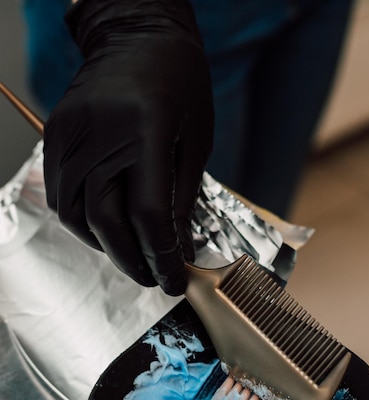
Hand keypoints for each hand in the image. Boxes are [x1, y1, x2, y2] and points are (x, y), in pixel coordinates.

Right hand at [43, 0, 213, 295]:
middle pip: (107, 222)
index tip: (173, 279)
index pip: (149, 214)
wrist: (136, 36)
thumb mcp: (196, 140)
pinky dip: (83, 222)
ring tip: (131, 254)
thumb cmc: (178, 83)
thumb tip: (176, 248)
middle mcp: (102, 135)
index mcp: (148, 130)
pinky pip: (61, 196)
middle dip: (132, 261)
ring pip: (76, 216)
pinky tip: (107, 226)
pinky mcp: (56, 136)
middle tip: (153, 277)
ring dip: (105, 246)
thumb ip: (184, 197)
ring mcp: (72, 135)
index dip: (161, 256)